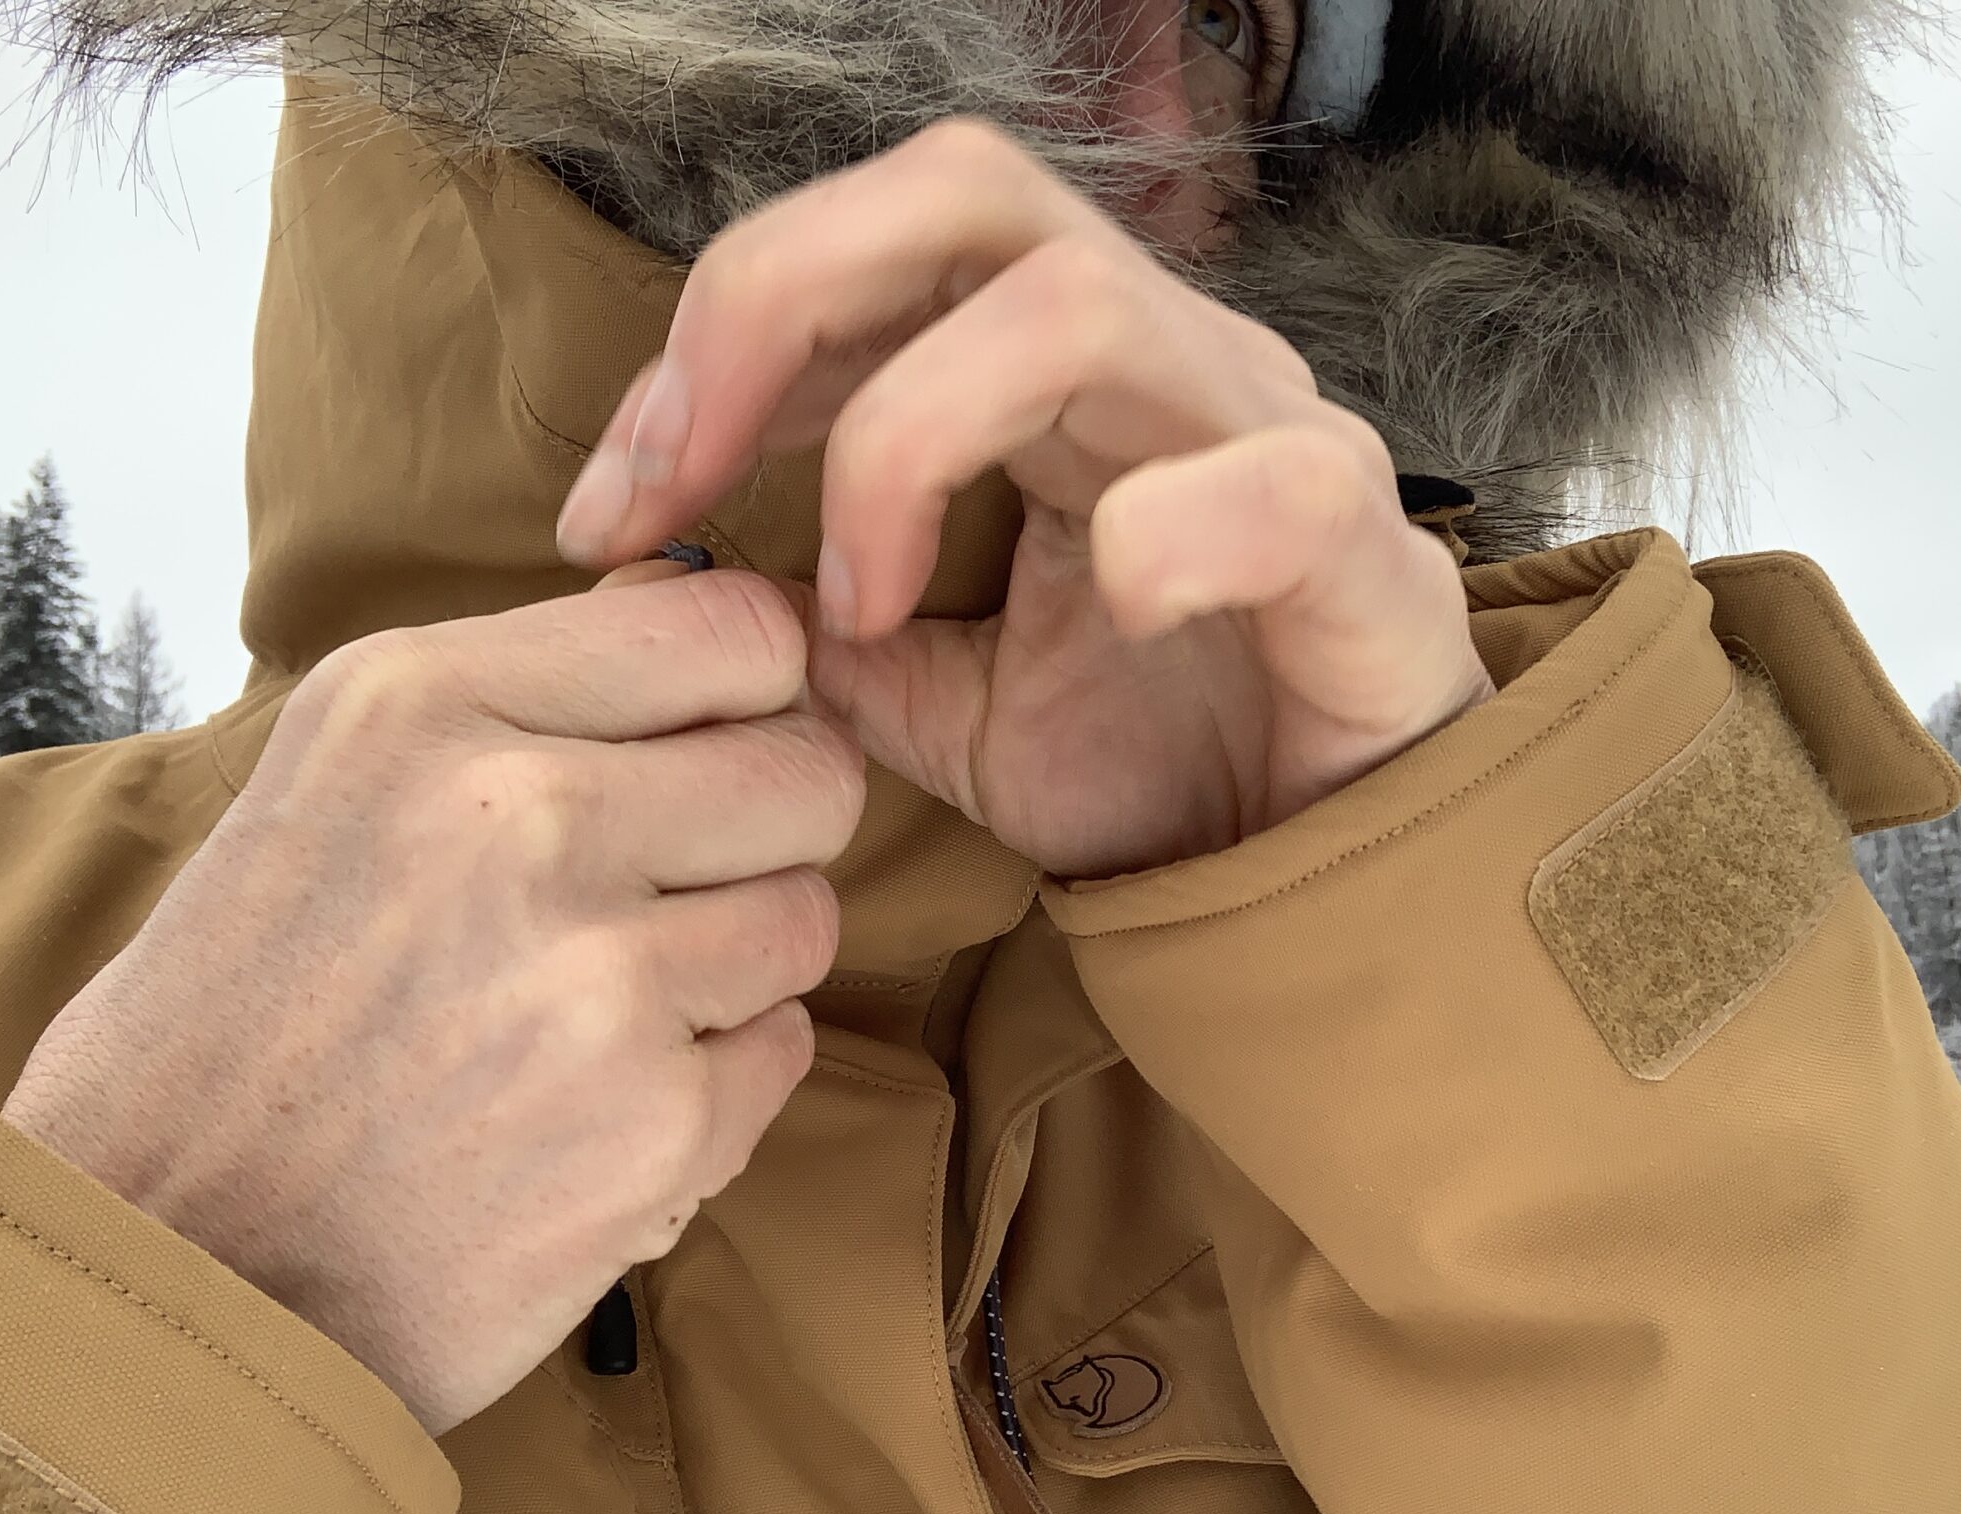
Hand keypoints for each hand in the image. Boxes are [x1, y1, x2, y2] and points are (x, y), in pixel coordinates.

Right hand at [3, 572, 863, 1433]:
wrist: (165, 1273)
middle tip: (673, 894)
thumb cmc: (231, 1032)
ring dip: (737, 968)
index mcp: (421, 704)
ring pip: (808, 917)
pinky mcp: (657, 1127)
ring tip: (601, 1014)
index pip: (736, 626)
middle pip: (810, 771)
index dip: (754, 695)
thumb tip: (687, 600)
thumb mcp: (326, 792)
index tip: (712, 747)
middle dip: (767, 834)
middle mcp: (522, 818)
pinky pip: (784, 1052)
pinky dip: (716, 1086)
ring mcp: (600, 980)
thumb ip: (516, 697)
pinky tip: (593, 1109)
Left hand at [556, 116, 1494, 879]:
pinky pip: (1272, 483)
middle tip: (665, 479)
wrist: (1320, 878)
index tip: (599, 508)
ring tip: (861, 603)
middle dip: (774, 305)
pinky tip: (1105, 618)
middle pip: (964, 189)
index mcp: (1047, 377)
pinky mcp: (1360, 547)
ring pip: (1080, 303)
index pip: (869, 252)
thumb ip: (836, 640)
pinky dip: (1164, 538)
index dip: (711, 344)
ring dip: (911, 438)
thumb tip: (682, 595)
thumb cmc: (1153, 768)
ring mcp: (1265, 432)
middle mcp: (1153, 362)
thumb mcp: (946, 709)